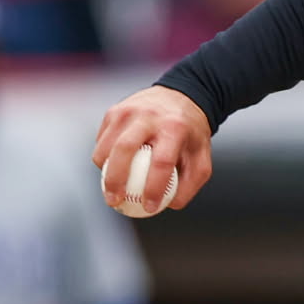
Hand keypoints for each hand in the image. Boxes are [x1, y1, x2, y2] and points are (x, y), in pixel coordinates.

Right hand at [93, 86, 212, 211]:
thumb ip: (190, 183)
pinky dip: (104, 157)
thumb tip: (169, 205)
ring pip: (106, 147)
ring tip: (112, 187)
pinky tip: (115, 166)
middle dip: (115, 180)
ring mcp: (128, 110)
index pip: (161, 162)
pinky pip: (102, 141)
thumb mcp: (202, 157)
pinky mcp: (114, 111)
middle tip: (114, 201)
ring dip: (105, 171)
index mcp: (175, 127)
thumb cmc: (191, 134)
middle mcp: (149, 115)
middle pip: (124, 149)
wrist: (183, 96)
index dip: (154, 188)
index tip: (149, 207)